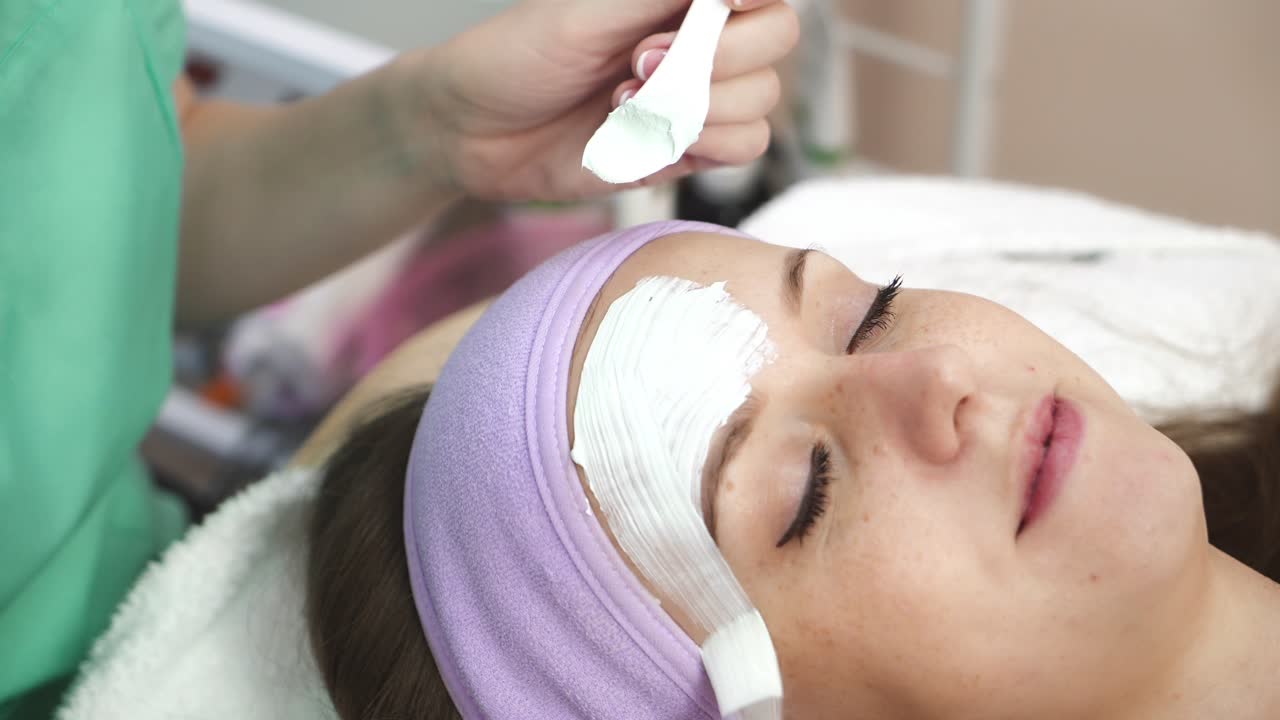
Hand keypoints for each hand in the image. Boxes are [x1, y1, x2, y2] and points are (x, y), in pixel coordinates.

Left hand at [413, 0, 797, 201]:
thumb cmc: (516, 57)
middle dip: (718, 55)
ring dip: (695, 105)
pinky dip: (702, 143)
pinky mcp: (688, 149)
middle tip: (640, 60)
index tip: (723, 2)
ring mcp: (698, 96)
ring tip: (621, 102)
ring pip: (761, 99)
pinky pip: (743, 147)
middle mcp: (700, 38)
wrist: (473, 135)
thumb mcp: (585, 12)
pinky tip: (641, 136)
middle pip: (777, 38)